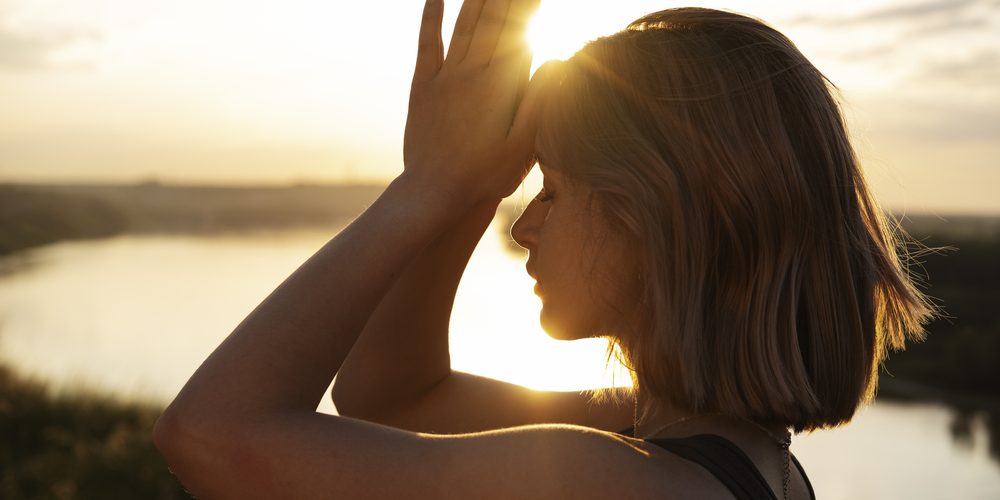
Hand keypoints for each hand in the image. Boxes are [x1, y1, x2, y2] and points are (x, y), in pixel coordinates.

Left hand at [402, 0, 555, 207]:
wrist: (436, 193)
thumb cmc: (485, 175)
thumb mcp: (523, 145)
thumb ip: (539, 100)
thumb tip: (556, 60)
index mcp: (499, 85)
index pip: (518, 31)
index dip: (527, 5)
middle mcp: (470, 73)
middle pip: (492, 21)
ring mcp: (444, 77)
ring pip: (464, 24)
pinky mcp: (423, 87)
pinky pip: (428, 42)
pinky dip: (431, 16)